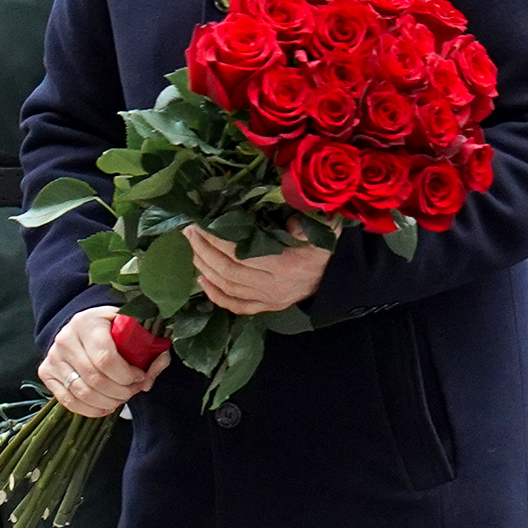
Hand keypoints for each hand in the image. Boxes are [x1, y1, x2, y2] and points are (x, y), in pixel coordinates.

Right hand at [39, 307, 169, 417]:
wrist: (82, 324)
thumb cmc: (112, 326)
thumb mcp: (132, 326)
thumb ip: (149, 344)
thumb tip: (160, 362)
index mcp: (87, 323)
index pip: (105, 358)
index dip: (126, 374)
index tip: (140, 376)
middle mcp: (65, 340)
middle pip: (95, 379)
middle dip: (121, 391)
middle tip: (134, 390)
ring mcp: (52, 358)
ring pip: (82, 393)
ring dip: (108, 402)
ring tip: (122, 397)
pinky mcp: (46, 373)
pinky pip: (69, 401)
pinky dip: (92, 409)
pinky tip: (107, 406)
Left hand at [188, 222, 328, 315]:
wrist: (337, 277)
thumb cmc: (326, 249)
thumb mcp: (322, 231)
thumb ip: (304, 224)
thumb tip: (286, 220)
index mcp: (284, 265)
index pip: (240, 253)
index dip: (216, 240)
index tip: (201, 224)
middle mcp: (273, 286)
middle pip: (227, 271)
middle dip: (204, 250)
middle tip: (189, 233)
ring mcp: (269, 299)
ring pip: (227, 287)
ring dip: (205, 269)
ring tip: (193, 250)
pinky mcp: (267, 307)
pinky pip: (236, 305)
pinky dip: (216, 295)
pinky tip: (202, 281)